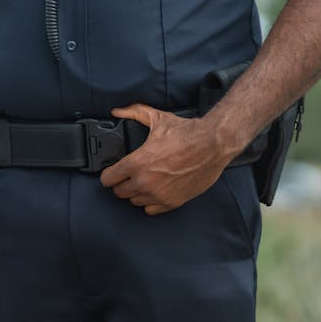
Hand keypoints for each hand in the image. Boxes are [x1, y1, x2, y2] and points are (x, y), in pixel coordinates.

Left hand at [99, 104, 230, 214]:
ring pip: (134, 201)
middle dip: (121, 183)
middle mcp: (145, 182)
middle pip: (119, 192)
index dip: (108, 174)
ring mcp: (159, 195)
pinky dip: (150, 202)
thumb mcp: (157, 118)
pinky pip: (151, 210)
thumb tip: (117, 111)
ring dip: (135, 192)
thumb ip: (133, 112)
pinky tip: (154, 191)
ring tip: (142, 181)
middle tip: (127, 175)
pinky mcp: (172, 202)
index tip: (112, 171)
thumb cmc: (187, 133)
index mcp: (137, 163)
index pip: (108, 179)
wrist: (213, 145)